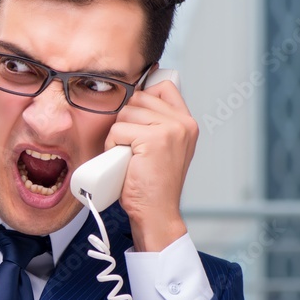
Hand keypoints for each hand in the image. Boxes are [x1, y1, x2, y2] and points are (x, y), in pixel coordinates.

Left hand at [106, 79, 197, 251]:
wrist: (156, 212)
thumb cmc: (151, 183)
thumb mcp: (162, 147)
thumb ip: (155, 123)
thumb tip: (135, 96)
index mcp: (186, 122)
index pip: (162, 87)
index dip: (142, 96)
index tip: (134, 118)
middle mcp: (183, 123)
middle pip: (138, 98)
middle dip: (125, 119)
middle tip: (130, 145)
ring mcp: (171, 130)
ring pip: (125, 113)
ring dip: (117, 134)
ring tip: (127, 155)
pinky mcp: (154, 139)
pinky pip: (118, 130)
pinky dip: (112, 146)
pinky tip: (123, 161)